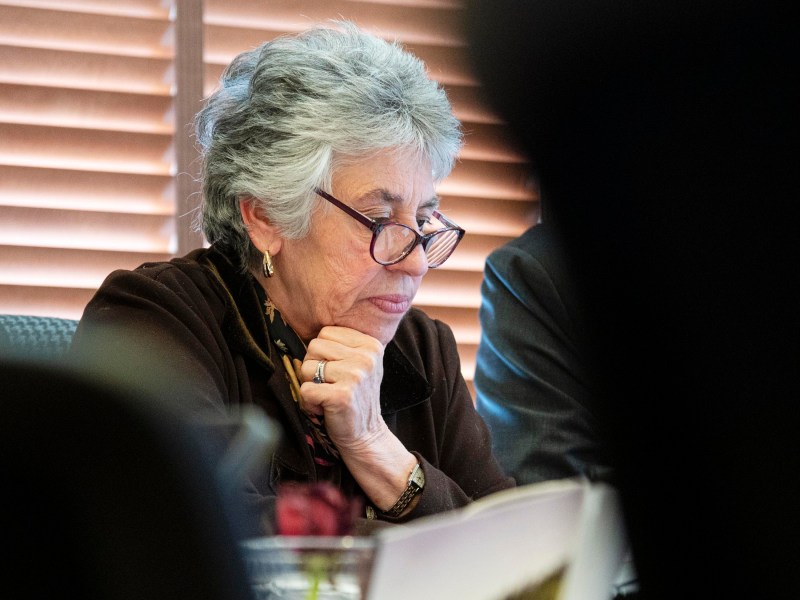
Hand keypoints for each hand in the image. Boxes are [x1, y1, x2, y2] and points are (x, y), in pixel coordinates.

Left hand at [299, 325, 417, 512]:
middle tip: (330, 385)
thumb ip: (342, 345)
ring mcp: (355, 375)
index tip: (337, 371)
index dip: (322, 354)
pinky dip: (308, 403)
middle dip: (313, 368)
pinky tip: (324, 409)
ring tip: (327, 396)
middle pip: (313, 346)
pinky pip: (305, 390)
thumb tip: (309, 327)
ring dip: (310, 385)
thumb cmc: (356, 398)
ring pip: (306, 367)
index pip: (325, 332)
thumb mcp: (359, 364)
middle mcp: (366, 356)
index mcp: (371, 344)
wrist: (367, 435)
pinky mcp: (342, 395)